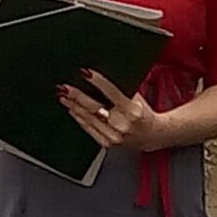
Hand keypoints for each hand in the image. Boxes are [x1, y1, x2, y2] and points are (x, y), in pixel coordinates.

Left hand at [59, 69, 173, 152]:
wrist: (153, 135)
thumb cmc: (143, 114)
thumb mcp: (137, 98)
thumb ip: (121, 90)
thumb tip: (99, 79)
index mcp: (131, 110)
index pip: (111, 92)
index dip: (97, 81)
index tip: (85, 73)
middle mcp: (121, 124)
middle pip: (94, 107)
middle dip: (76, 96)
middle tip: (65, 88)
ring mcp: (113, 136)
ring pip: (88, 119)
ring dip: (73, 106)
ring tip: (64, 97)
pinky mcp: (107, 143)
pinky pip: (89, 129)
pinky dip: (79, 119)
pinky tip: (72, 110)